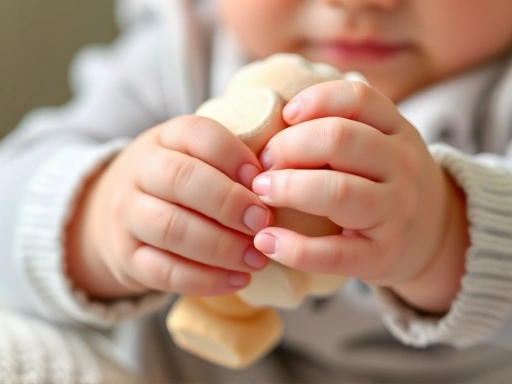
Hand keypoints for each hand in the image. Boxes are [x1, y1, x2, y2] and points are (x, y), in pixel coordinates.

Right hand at [67, 115, 270, 298]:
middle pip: (181, 179)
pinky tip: (237, 280)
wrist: (120, 213)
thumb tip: (282, 178)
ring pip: (171, 228)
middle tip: (263, 222)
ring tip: (257, 258)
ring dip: (221, 247)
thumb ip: (231, 161)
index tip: (263, 181)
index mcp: (164, 139)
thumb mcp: (194, 158)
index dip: (233, 155)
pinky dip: (205, 280)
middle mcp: (139, 171)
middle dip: (229, 202)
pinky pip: (163, 271)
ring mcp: (127, 215)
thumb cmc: (178, 185)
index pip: (197, 134)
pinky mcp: (127, 256)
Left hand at [252, 80, 467, 311]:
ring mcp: (395, 212)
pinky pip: (334, 254)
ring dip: (288, 189)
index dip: (315, 100)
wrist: (432, 237)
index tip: (285, 116)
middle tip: (263, 164)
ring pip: (338, 191)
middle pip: (339, 139)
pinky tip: (266, 241)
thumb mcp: (381, 147)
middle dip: (288, 147)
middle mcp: (402, 166)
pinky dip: (294, 248)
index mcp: (398, 131)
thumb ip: (342, 129)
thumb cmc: (386, 185)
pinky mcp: (381, 256)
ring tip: (261, 193)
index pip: (358, 98)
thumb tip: (273, 125)